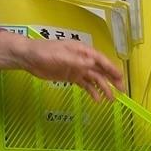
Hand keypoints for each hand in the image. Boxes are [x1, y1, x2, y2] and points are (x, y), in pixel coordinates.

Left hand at [2, 35, 123, 100]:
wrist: (29, 58)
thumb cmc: (45, 52)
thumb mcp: (61, 56)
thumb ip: (77, 61)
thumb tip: (93, 63)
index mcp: (82, 50)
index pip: (100, 60)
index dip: (111, 68)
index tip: (120, 78)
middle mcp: (82, 59)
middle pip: (100, 70)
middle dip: (111, 79)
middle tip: (122, 90)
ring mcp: (77, 68)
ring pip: (94, 78)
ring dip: (103, 88)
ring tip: (111, 99)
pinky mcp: (70, 76)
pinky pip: (84, 84)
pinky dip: (91, 91)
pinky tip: (97, 100)